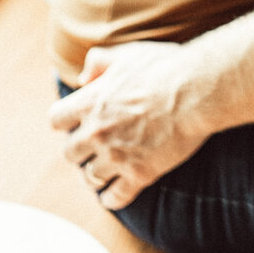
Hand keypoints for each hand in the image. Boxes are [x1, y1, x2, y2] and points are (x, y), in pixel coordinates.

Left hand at [49, 40, 208, 210]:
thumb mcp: (128, 54)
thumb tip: (83, 78)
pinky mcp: (139, 174)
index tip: (75, 122)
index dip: (65, 121)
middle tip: (93, 146)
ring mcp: (116, 156)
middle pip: (69, 152)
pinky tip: (115, 194)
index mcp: (91, 102)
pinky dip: (112, 198)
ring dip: (96, 173)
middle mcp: (97, 132)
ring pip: (90, 177)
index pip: (56, 120)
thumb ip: (100, 61)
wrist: (197, 90)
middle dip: (80, 149)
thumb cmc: (165, 67)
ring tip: (104, 170)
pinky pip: (115, 197)